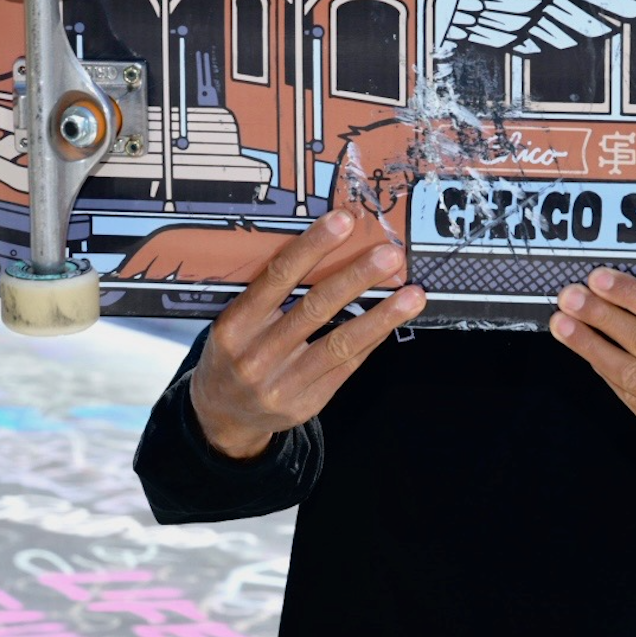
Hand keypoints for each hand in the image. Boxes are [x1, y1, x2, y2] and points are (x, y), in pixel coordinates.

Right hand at [189, 210, 424, 459]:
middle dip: (356, 278)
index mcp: (234, 325)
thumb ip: (268, 294)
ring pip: (339, 343)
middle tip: (390, 255)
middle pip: (314, 308)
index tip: (343, 221)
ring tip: (413, 295)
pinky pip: (347, 367)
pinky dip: (372, 340)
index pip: (277, 277)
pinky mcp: (306, 404)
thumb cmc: (234, 353)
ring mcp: (282, 384)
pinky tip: (393, 320)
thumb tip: (325, 249)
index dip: (312, 246)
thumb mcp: (235, 321)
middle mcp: (256, 355)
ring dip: (381, 316)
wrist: (222, 415)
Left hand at [551, 268, 635, 508]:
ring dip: (591, 346)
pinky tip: (587, 353)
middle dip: (602, 316)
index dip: (633, 296)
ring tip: (563, 324)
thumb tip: (635, 299)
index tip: (601, 279)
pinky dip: (606, 373)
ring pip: (631, 374)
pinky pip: (630, 399)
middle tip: (570, 296)